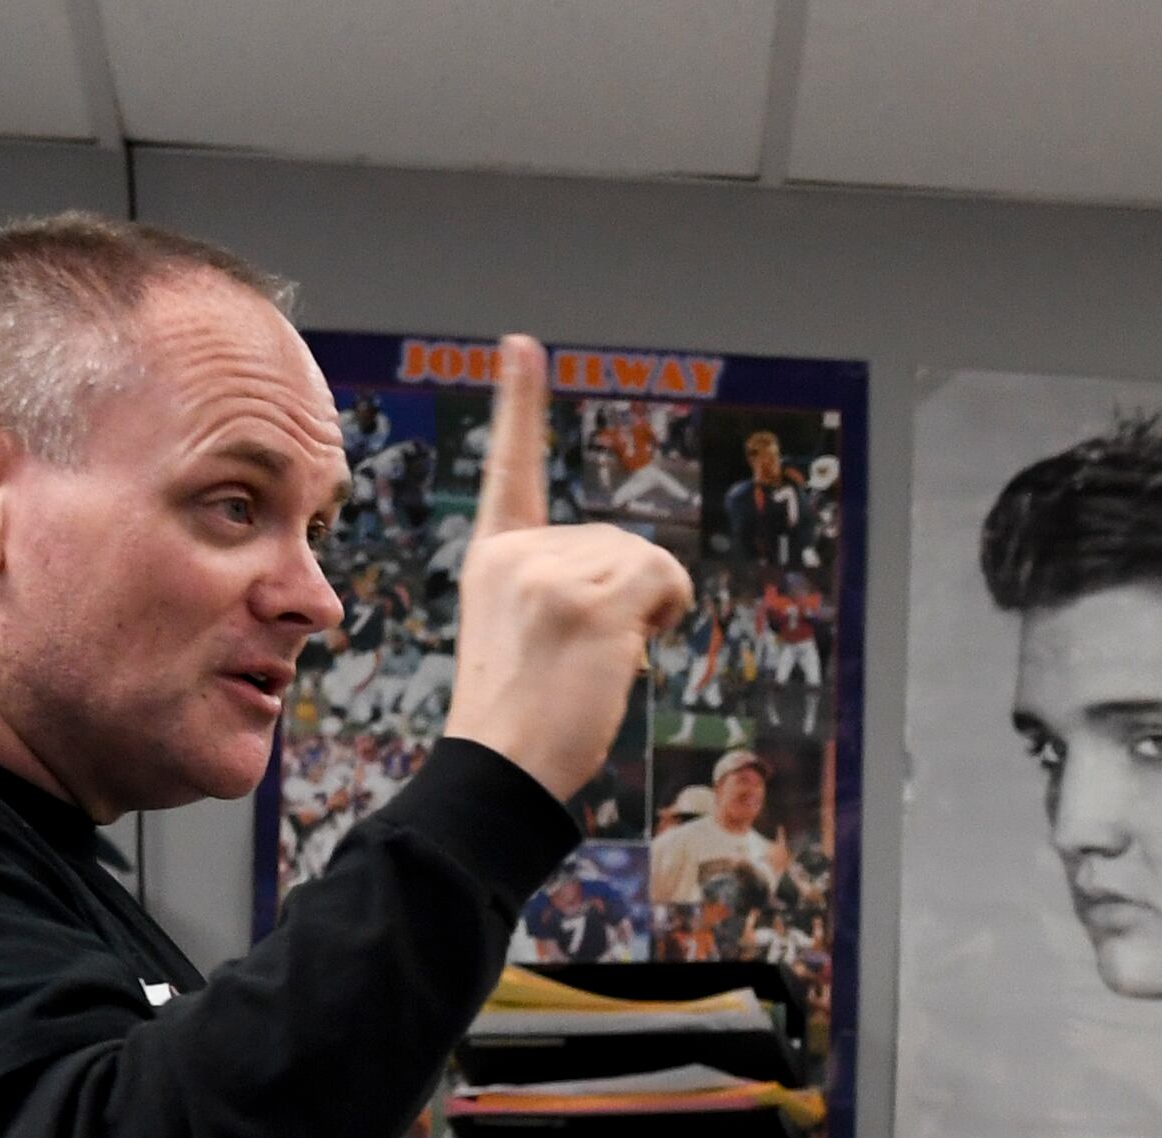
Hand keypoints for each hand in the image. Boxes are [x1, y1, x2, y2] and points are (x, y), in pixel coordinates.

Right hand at [442, 335, 694, 804]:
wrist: (499, 770)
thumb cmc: (524, 719)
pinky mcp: (586, 602)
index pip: (511, 467)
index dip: (519, 402)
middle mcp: (514, 553)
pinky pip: (664, 576)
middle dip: (629, 596)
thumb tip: (649, 578)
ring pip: (646, 558)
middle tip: (586, 658)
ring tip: (598, 663)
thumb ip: (568, 583)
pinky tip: (629, 650)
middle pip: (618, 538)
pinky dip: (667, 611)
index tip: (522, 342)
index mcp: (493, 556)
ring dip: (650, 611)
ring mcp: (548, 575)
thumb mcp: (527, 630)